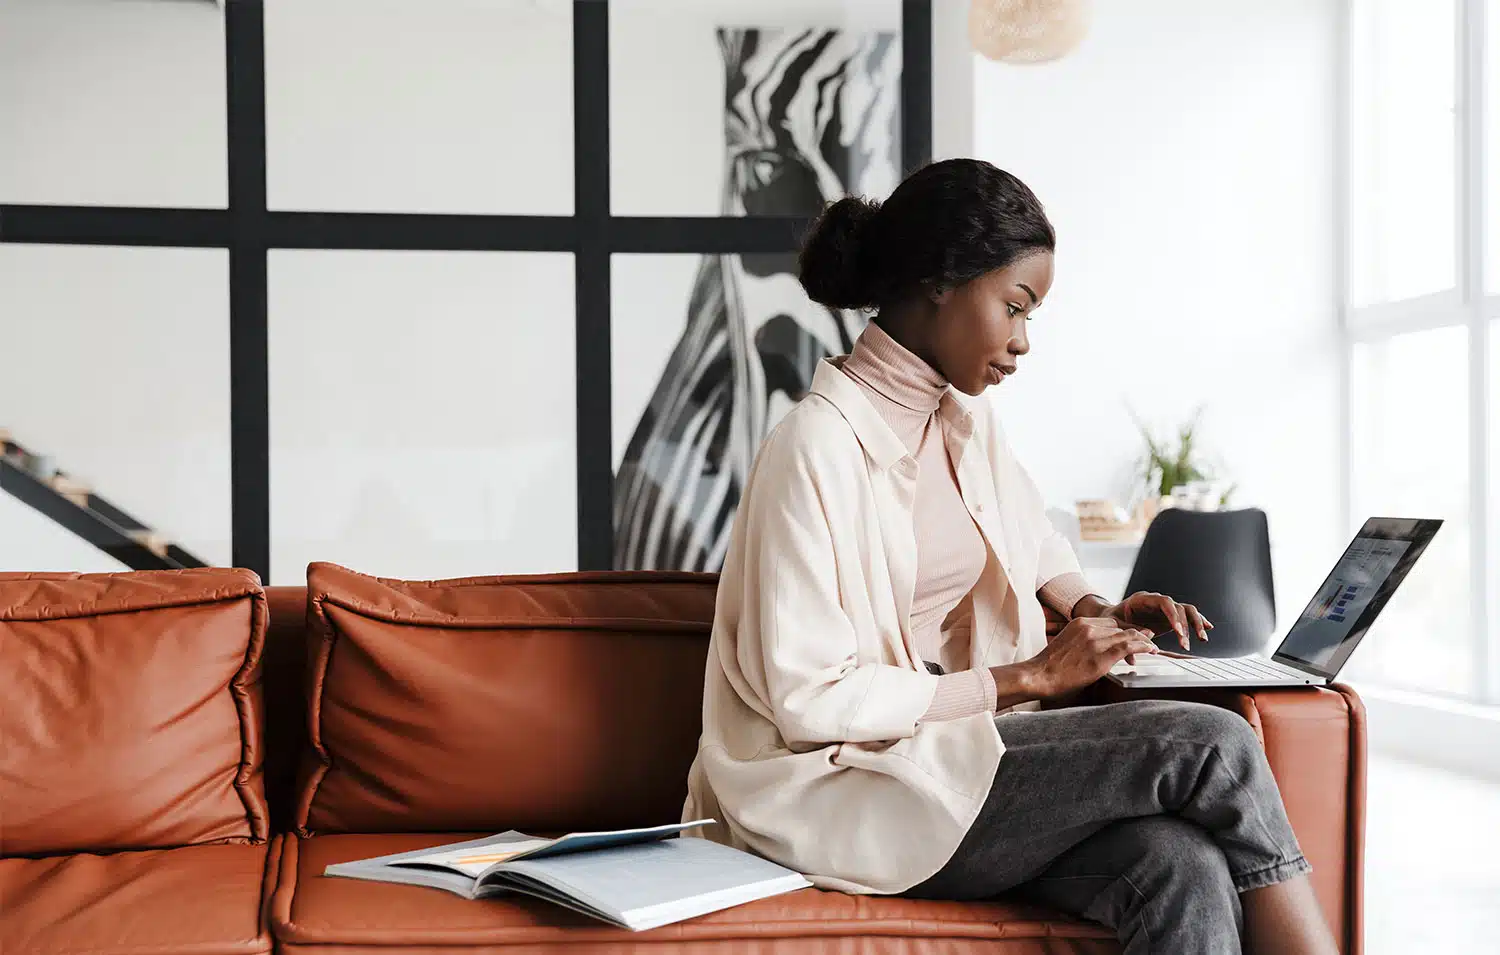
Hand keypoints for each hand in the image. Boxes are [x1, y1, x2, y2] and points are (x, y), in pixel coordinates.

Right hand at [1019, 617, 1160, 699]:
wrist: (1040, 675)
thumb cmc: (1050, 666)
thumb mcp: (1067, 644)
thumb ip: (1083, 641)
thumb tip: (1096, 650)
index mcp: (1080, 623)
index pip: (1111, 622)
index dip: (1126, 628)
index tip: (1135, 634)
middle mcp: (1089, 628)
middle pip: (1121, 626)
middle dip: (1137, 633)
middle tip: (1148, 639)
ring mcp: (1095, 641)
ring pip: (1127, 634)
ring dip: (1143, 640)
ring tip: (1153, 646)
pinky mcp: (1101, 656)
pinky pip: (1128, 646)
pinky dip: (1143, 646)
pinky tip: (1151, 650)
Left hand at [1103, 591, 1212, 651]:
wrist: (1110, 615)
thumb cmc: (1111, 619)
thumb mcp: (1115, 627)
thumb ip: (1125, 639)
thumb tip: (1132, 658)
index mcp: (1142, 599)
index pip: (1164, 602)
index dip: (1173, 615)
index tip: (1177, 631)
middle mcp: (1156, 601)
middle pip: (1178, 607)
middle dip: (1184, 626)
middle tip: (1185, 643)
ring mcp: (1164, 608)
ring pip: (1186, 610)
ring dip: (1196, 624)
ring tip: (1202, 638)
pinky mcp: (1169, 616)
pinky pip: (1187, 615)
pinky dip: (1198, 621)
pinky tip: (1209, 628)